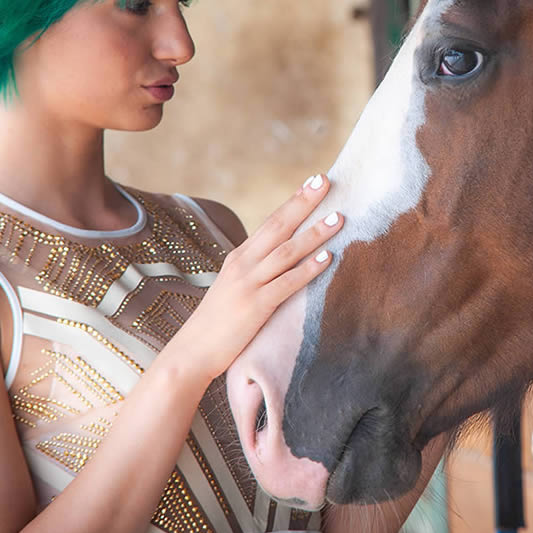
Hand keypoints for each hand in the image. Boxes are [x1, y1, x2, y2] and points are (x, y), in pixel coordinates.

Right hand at [175, 174, 341, 378]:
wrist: (192, 351)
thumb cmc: (218, 324)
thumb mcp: (235, 288)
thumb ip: (256, 272)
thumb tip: (283, 262)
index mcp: (239, 257)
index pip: (271, 222)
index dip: (294, 201)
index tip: (313, 182)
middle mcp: (243, 264)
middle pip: (279, 226)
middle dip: (304, 203)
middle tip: (326, 182)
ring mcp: (249, 283)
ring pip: (287, 251)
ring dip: (315, 233)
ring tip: (339, 219)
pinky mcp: (256, 306)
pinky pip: (287, 283)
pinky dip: (309, 269)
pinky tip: (328, 258)